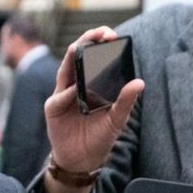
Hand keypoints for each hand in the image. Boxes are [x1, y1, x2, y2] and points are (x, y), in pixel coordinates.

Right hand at [43, 27, 144, 192]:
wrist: (82, 159)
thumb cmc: (99, 137)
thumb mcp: (117, 119)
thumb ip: (125, 101)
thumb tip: (139, 82)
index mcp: (92, 84)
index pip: (95, 58)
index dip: (100, 45)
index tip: (112, 35)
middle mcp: (76, 85)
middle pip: (77, 57)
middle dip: (87, 42)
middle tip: (100, 33)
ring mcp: (63, 95)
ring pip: (65, 70)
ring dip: (71, 57)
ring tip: (79, 46)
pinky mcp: (53, 108)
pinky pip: (60, 97)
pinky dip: (67, 92)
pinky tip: (75, 90)